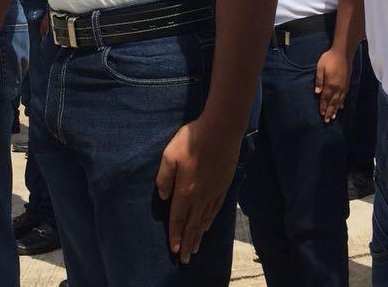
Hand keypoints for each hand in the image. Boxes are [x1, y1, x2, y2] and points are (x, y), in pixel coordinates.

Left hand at [155, 118, 241, 262]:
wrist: (222, 129)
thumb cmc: (192, 139)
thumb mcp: (169, 154)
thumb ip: (164, 177)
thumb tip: (163, 197)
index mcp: (186, 190)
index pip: (178, 218)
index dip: (175, 235)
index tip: (173, 250)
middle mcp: (201, 196)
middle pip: (192, 225)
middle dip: (187, 243)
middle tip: (184, 259)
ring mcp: (214, 192)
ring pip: (204, 220)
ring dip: (198, 235)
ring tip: (194, 248)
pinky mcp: (224, 186)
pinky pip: (215, 210)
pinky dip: (209, 222)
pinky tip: (207, 226)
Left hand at [315, 47, 350, 122]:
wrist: (343, 53)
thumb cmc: (329, 58)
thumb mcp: (320, 67)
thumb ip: (319, 80)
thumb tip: (317, 93)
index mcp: (330, 84)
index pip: (325, 98)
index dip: (322, 106)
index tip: (321, 114)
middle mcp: (337, 88)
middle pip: (332, 102)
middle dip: (329, 111)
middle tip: (327, 120)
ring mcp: (343, 86)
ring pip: (339, 101)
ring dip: (335, 109)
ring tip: (333, 117)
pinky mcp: (347, 84)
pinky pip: (344, 96)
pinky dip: (342, 103)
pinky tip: (340, 106)